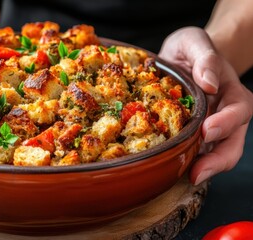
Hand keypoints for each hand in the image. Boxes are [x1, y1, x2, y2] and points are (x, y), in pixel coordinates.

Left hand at [159, 27, 252, 184]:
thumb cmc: (190, 50)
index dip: (225, 123)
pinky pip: (195, 154)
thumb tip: (209, 83)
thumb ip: (205, 58)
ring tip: (186, 177)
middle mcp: (225, 114)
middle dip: (217, 160)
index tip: (207, 130)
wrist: (180, 60)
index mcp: (231, 92)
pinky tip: (173, 171)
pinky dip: (187, 163)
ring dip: (204, 168)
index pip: (238, 111)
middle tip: (197, 172)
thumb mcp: (193, 42)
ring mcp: (210, 128)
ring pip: (216, 154)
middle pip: (232, 142)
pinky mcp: (193, 136)